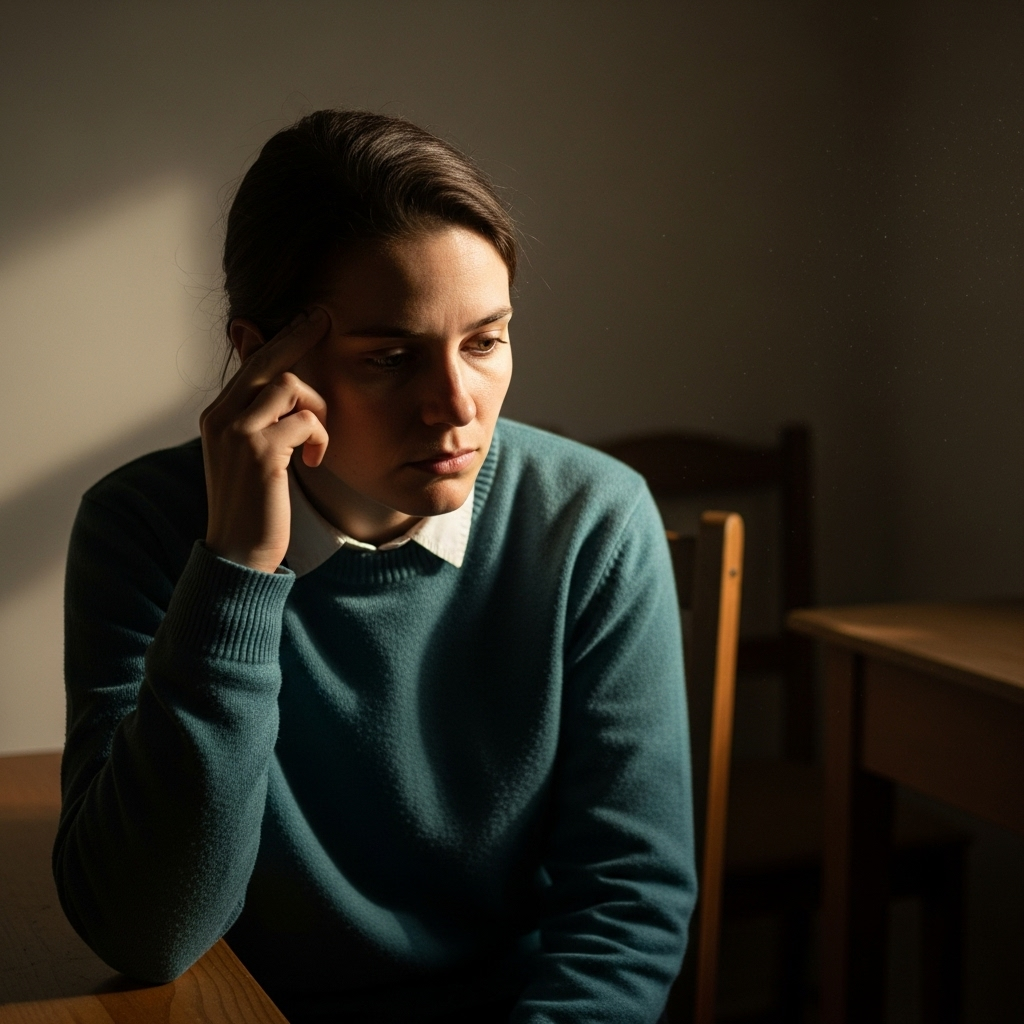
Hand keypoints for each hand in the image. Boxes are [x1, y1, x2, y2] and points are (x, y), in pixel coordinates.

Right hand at [201, 310, 330, 572]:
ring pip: (290, 385)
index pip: (252, 364)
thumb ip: (262, 422)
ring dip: (317, 409)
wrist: (238, 552)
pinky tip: (315, 461)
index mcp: (217, 415)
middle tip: (325, 319)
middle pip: (267, 359)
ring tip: (318, 442)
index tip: (309, 319)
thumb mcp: (252, 457)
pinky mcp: (259, 452)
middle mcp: (220, 416)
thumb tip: (282, 395)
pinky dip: (320, 437)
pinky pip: (306, 420)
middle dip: (300, 336)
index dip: (283, 338)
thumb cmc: (253, 507)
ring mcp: (236, 432)